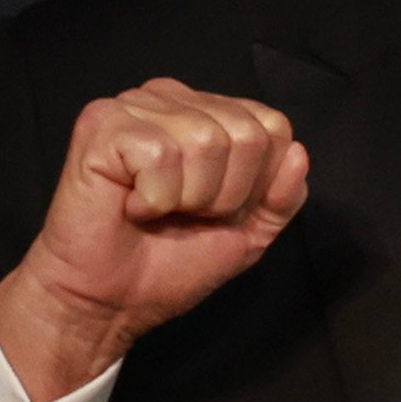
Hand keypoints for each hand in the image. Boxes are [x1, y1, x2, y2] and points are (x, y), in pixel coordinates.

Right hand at [0, 79, 309, 401]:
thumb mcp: (247, 233)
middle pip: (246, 134)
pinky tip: (130, 206)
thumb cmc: (167, 265)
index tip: (213, 212)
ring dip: (187, 198)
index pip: (273, 127)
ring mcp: (135, 105)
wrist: (111, 303)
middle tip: (180, 215)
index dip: (255, 186)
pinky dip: (153, 198)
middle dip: (223, 195)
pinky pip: (161, 154)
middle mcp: (172, 98)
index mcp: (207, 113)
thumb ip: (282, 196)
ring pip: (206, 141)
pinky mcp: (102, 124)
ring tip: (154, 210)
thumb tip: (298, 152)